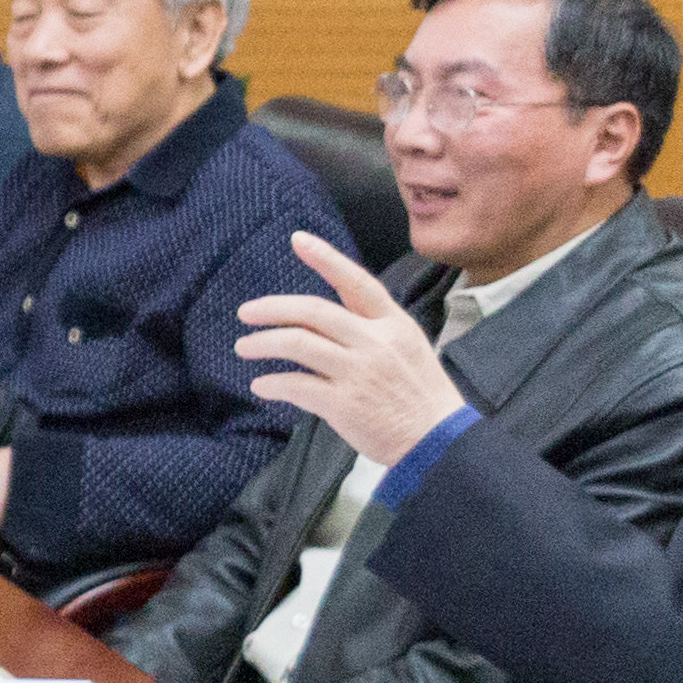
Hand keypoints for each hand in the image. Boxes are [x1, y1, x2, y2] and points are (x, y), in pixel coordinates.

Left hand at [235, 230, 473, 469]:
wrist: (438, 442)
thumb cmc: (419, 395)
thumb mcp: (407, 347)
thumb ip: (370, 328)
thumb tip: (320, 319)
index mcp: (393, 324)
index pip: (356, 282)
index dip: (326, 259)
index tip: (298, 239)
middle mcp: (375, 342)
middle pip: (313, 311)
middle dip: (272, 308)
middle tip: (245, 313)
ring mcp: (359, 372)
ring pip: (297, 344)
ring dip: (262, 344)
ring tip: (244, 347)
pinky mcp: (344, 404)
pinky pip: (296, 385)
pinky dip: (272, 384)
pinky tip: (262, 386)